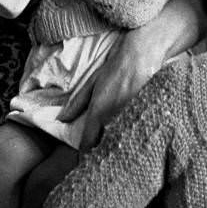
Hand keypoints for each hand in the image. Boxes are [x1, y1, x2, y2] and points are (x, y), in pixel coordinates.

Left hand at [56, 32, 160, 149]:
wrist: (143, 54)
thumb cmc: (116, 65)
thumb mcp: (93, 81)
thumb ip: (77, 103)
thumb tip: (62, 119)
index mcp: (98, 112)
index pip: (88, 144)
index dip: (85, 151)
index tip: (84, 153)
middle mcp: (113, 119)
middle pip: (104, 145)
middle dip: (101, 149)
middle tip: (100, 149)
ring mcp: (129, 119)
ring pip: (119, 139)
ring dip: (116, 142)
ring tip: (116, 143)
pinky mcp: (143, 116)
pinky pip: (133, 131)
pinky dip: (130, 133)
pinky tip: (131, 132)